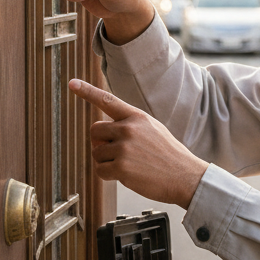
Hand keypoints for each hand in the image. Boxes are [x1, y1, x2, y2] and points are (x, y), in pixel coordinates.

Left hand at [69, 79, 207, 207]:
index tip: (73, 83)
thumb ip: (129, 125)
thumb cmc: (169, 156)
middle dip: (100, 142)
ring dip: (106, 161)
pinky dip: (108, 175)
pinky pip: (99, 170)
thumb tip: (104, 131)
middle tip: (116, 152)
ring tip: (128, 165)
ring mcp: (124, 148)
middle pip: (95, 130)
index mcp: (137, 117)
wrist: (186, 177)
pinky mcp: (121, 167)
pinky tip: (125, 175)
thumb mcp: (153, 129)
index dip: (88, 91)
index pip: (108, 100)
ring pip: (96, 152)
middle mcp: (129, 129)